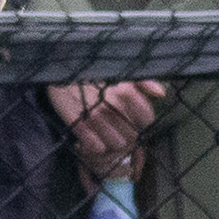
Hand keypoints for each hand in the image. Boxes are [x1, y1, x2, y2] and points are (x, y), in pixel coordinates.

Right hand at [46, 78, 164, 177]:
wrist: (58, 71)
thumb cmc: (91, 73)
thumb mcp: (119, 73)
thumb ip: (143, 82)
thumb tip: (161, 93)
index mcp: (125, 91)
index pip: (147, 118)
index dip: (141, 122)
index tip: (132, 119)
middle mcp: (112, 105)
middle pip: (132, 135)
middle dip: (127, 135)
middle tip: (115, 129)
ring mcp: (94, 116)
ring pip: (117, 144)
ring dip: (111, 143)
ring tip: (104, 135)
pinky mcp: (77, 125)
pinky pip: (96, 147)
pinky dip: (95, 146)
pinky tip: (90, 138)